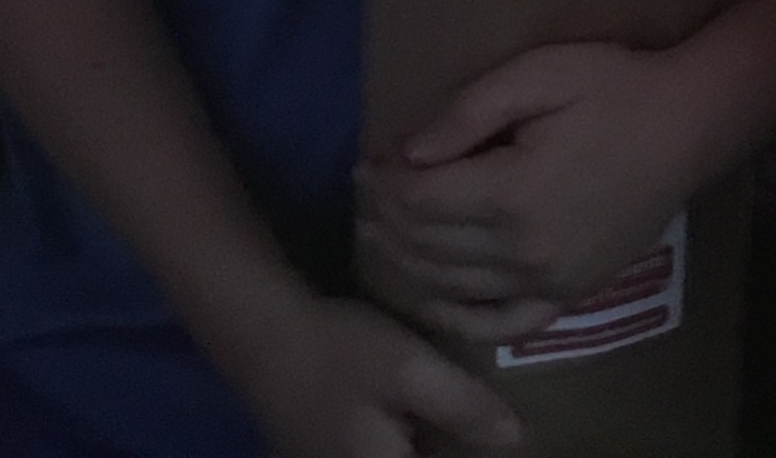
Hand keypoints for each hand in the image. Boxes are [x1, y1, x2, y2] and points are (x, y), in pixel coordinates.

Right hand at [232, 293, 517, 457]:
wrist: (260, 331)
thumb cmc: (341, 351)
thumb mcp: (411, 371)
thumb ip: (464, 407)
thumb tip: (516, 439)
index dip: (469, 455)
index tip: (497, 444)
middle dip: (447, 446)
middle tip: (481, 428)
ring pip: (394, 455)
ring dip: (425, 441)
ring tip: (455, 422)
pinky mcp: (319, 448)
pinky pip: (375, 449)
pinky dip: (401, 438)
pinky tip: (411, 413)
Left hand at [356, 42, 705, 349]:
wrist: (690, 125)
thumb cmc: (613, 87)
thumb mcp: (539, 74)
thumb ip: (468, 113)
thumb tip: (406, 153)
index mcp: (513, 191)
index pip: (421, 200)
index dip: (383, 182)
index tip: (365, 161)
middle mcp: (525, 250)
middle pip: (428, 245)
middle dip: (385, 219)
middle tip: (365, 193)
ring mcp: (550, 282)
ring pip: (452, 287)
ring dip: (406, 263)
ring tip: (380, 234)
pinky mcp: (570, 296)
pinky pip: (501, 325)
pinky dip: (457, 318)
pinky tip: (430, 298)